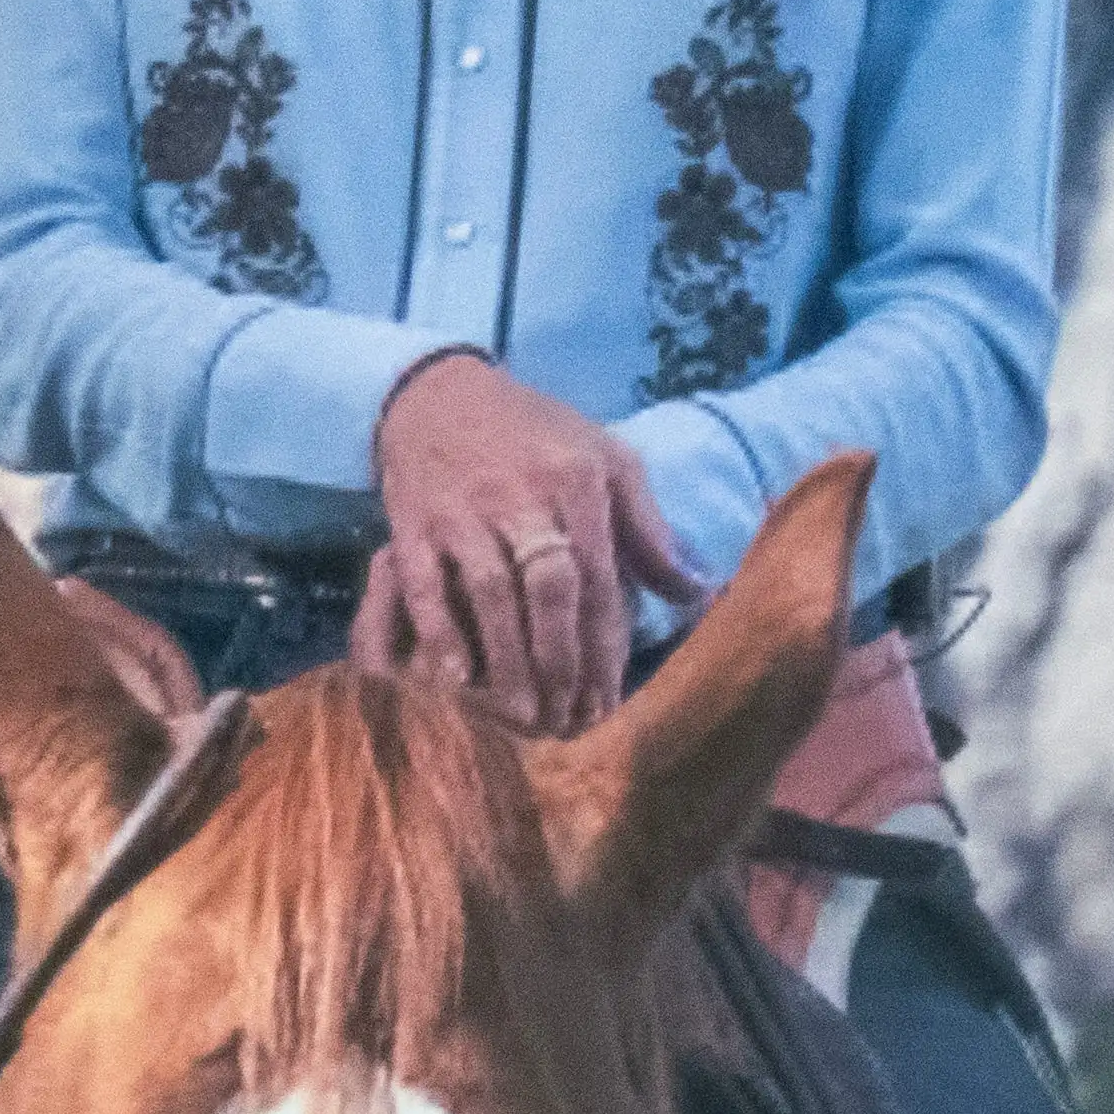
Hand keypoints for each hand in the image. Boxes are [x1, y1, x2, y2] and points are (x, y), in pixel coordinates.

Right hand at [360, 353, 708, 733]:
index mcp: (578, 482)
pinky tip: (453, 680)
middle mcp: (522, 498)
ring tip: (523, 715)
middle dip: (562, 659)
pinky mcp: (414, 523)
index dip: (608, 644)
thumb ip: (649, 528)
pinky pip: (425, 584)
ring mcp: (464, 512)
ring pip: (490, 592)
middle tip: (570, 720)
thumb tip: (700, 591)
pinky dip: (439, 631)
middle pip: (550, 588)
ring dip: (508, 658)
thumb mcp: (604, 459)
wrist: (439, 394)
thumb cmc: (536, 435)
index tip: (612, 702)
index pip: (601, 576)